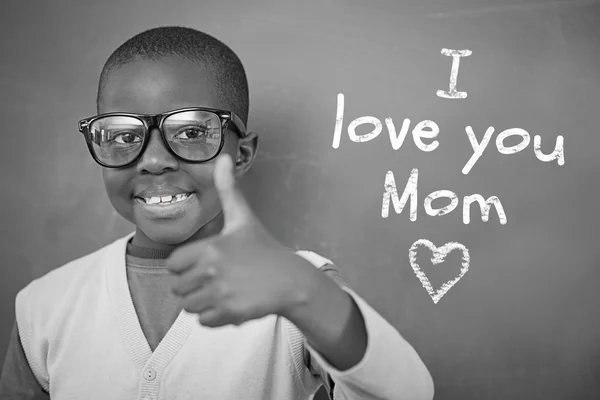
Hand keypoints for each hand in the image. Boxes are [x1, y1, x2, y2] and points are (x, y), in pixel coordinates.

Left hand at [167, 154, 318, 326]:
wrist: (291, 280)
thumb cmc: (264, 248)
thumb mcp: (244, 218)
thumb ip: (228, 189)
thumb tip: (223, 157)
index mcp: (210, 247)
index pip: (173, 265)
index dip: (186, 265)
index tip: (204, 262)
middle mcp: (211, 271)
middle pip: (178, 288)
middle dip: (194, 285)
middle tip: (217, 278)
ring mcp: (221, 295)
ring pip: (188, 307)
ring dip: (202, 302)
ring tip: (222, 291)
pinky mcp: (229, 314)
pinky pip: (203, 322)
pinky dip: (214, 317)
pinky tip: (230, 303)